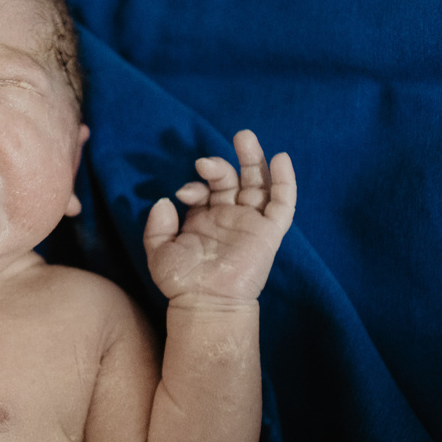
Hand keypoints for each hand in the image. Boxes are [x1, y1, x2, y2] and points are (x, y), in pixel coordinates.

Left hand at [144, 130, 295, 307]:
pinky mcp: (269, 232)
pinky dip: (284, 181)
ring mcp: (250, 222)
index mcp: (204, 217)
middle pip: (232, 179)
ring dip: (253, 160)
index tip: (185, 194)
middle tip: (207, 159)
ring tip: (244, 137)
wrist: (205, 304)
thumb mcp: (159, 252)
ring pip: (258, 184)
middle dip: (222, 164)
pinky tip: (280, 159)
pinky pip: (282, 203)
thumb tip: (164, 200)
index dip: (196, 184)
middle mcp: (228, 216)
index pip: (204, 188)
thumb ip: (157, 226)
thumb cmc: (182, 282)